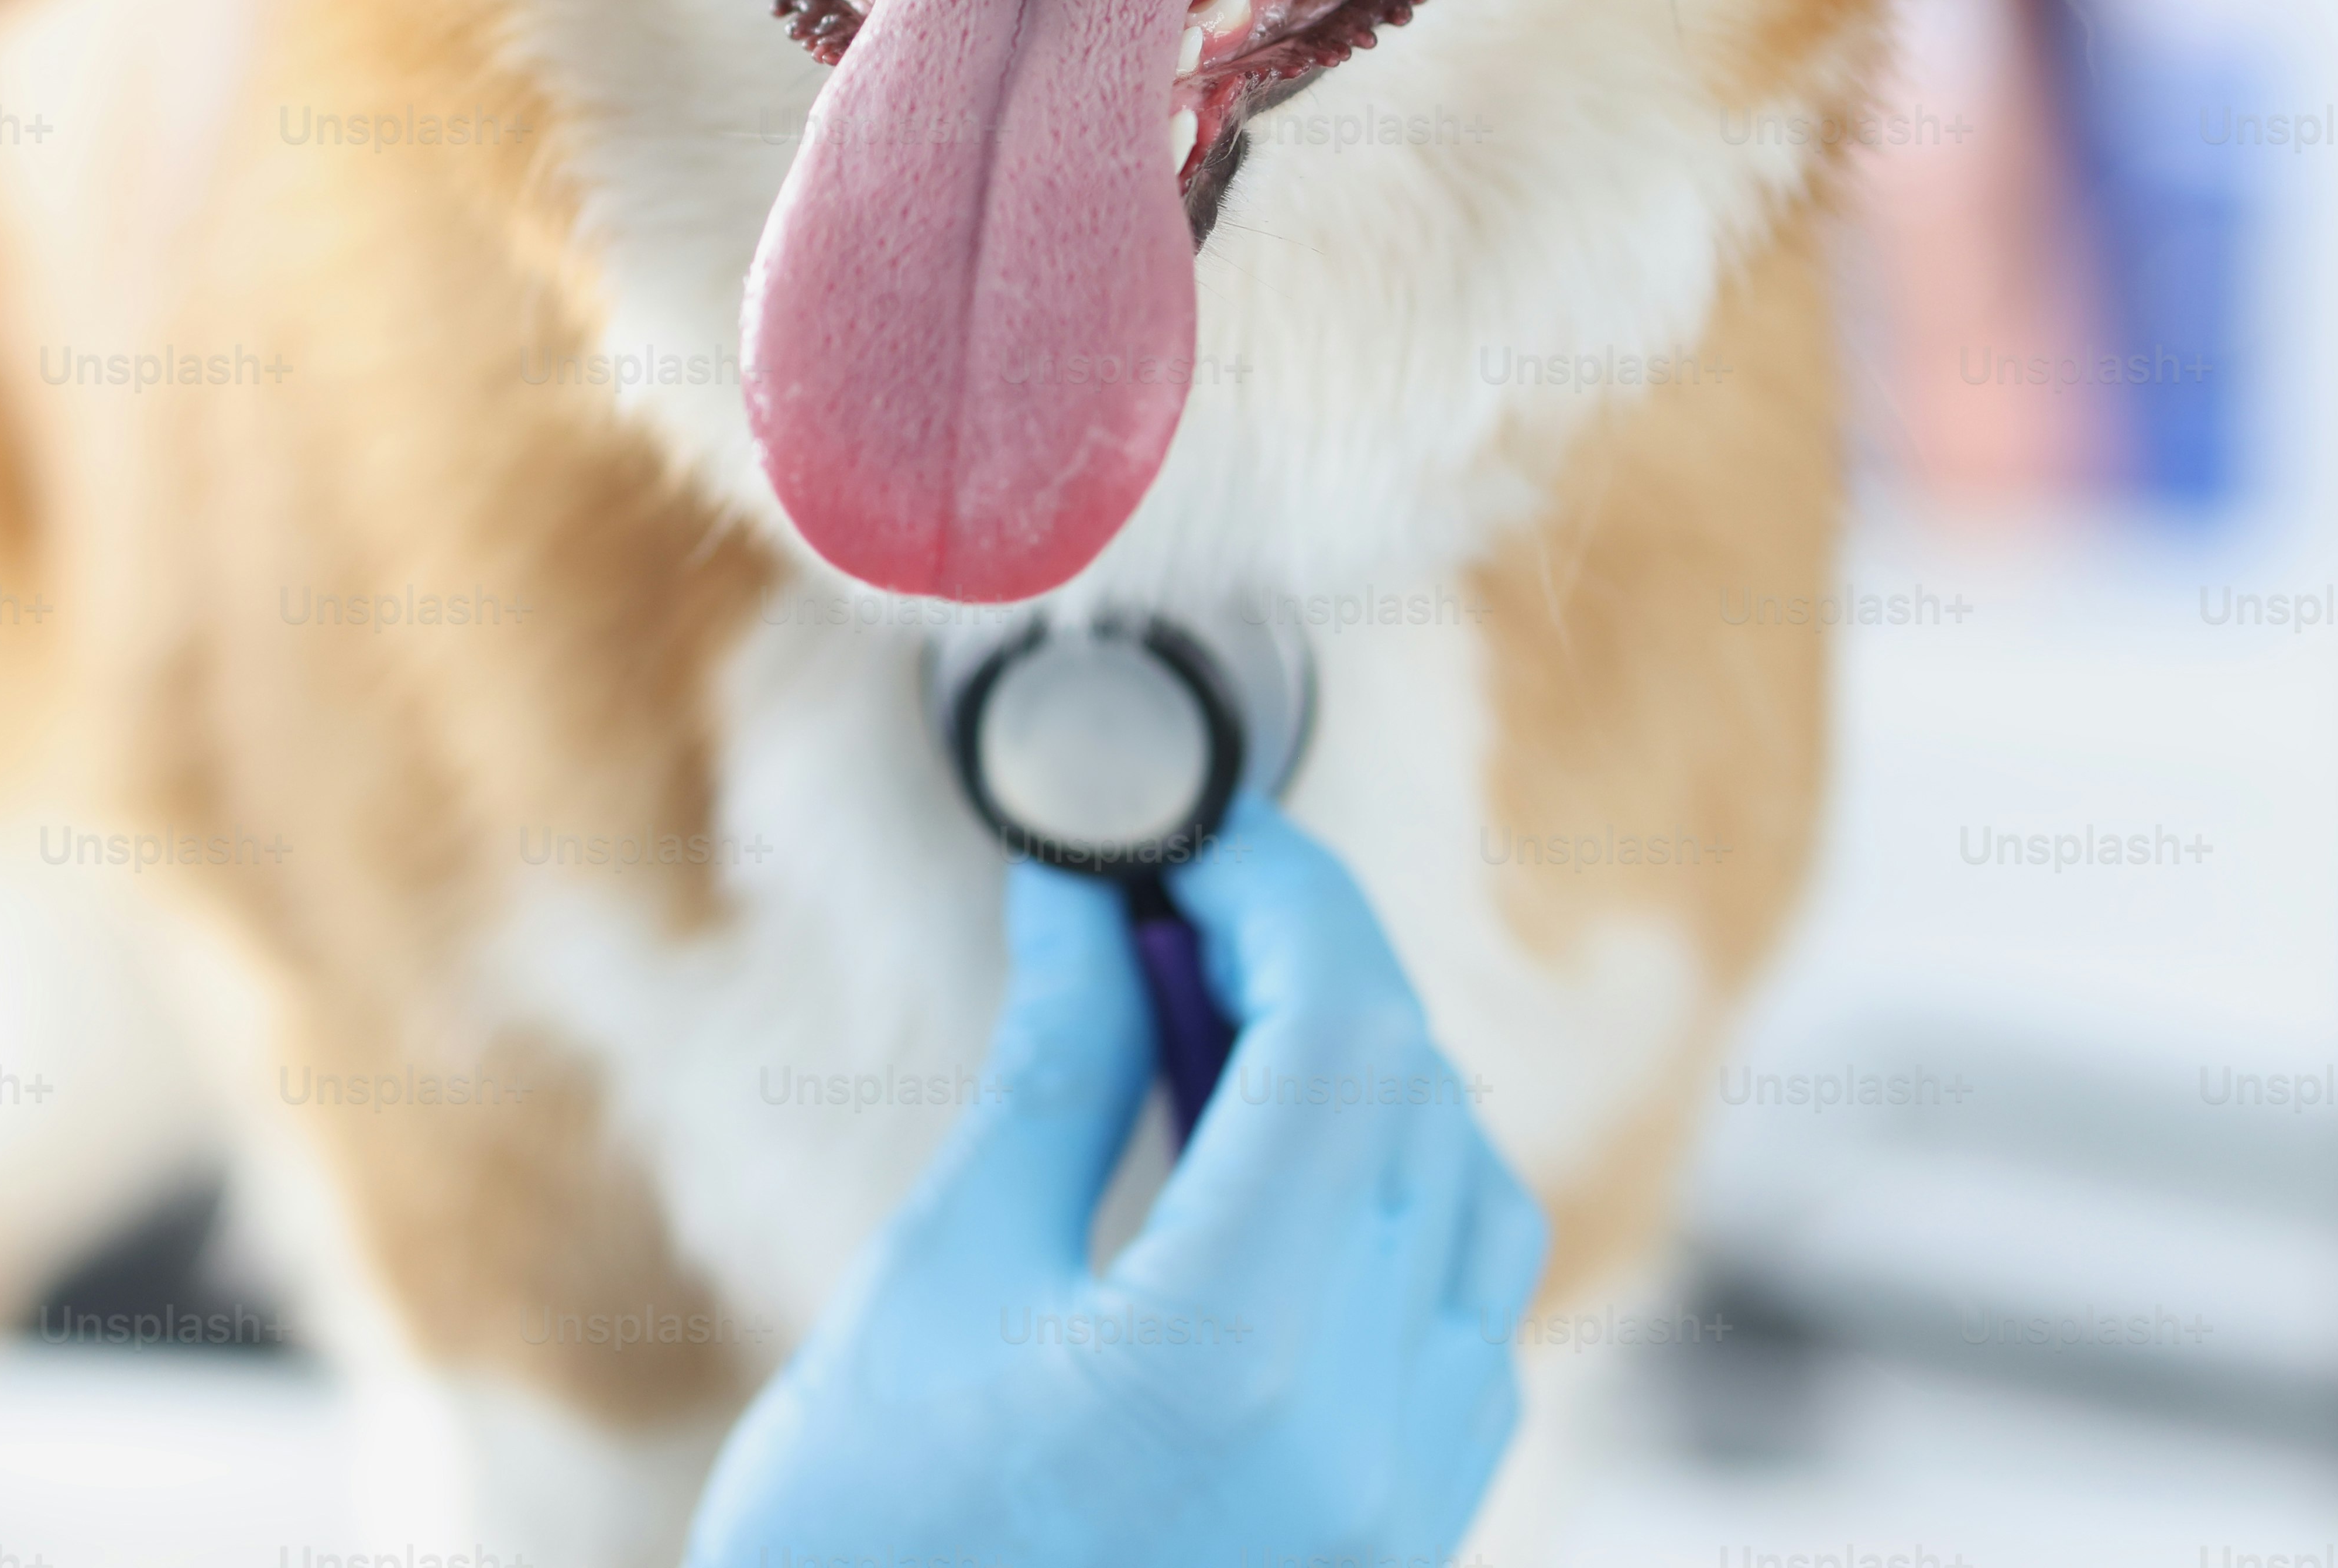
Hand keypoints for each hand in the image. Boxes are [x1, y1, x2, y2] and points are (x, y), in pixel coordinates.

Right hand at [687, 805, 1544, 1567]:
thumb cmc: (868, 1546)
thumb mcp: (938, 1279)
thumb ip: (1055, 1073)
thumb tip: (1089, 893)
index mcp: (1239, 1354)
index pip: (1343, 1041)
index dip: (1279, 901)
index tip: (1189, 840)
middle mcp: (1369, 1434)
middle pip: (1417, 1106)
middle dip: (1310, 972)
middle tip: (1174, 907)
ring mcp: (1406, 1502)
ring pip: (1469, 1205)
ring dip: (1361, 1084)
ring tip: (1208, 1030)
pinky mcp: (1404, 1538)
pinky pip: (1464, 1319)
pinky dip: (1386, 1204)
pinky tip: (1257, 1177)